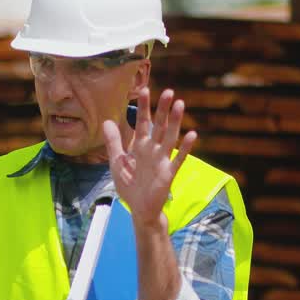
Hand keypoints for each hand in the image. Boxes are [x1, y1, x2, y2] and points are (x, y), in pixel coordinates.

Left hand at [102, 88, 196, 228]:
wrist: (139, 209)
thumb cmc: (130, 185)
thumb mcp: (117, 162)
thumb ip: (113, 142)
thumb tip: (107, 121)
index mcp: (140, 146)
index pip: (143, 123)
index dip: (144, 108)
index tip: (144, 90)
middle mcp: (153, 150)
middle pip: (158, 126)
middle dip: (162, 109)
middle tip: (168, 91)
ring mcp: (162, 160)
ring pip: (169, 137)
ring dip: (175, 122)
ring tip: (180, 104)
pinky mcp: (168, 173)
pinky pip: (178, 159)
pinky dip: (185, 148)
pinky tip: (192, 135)